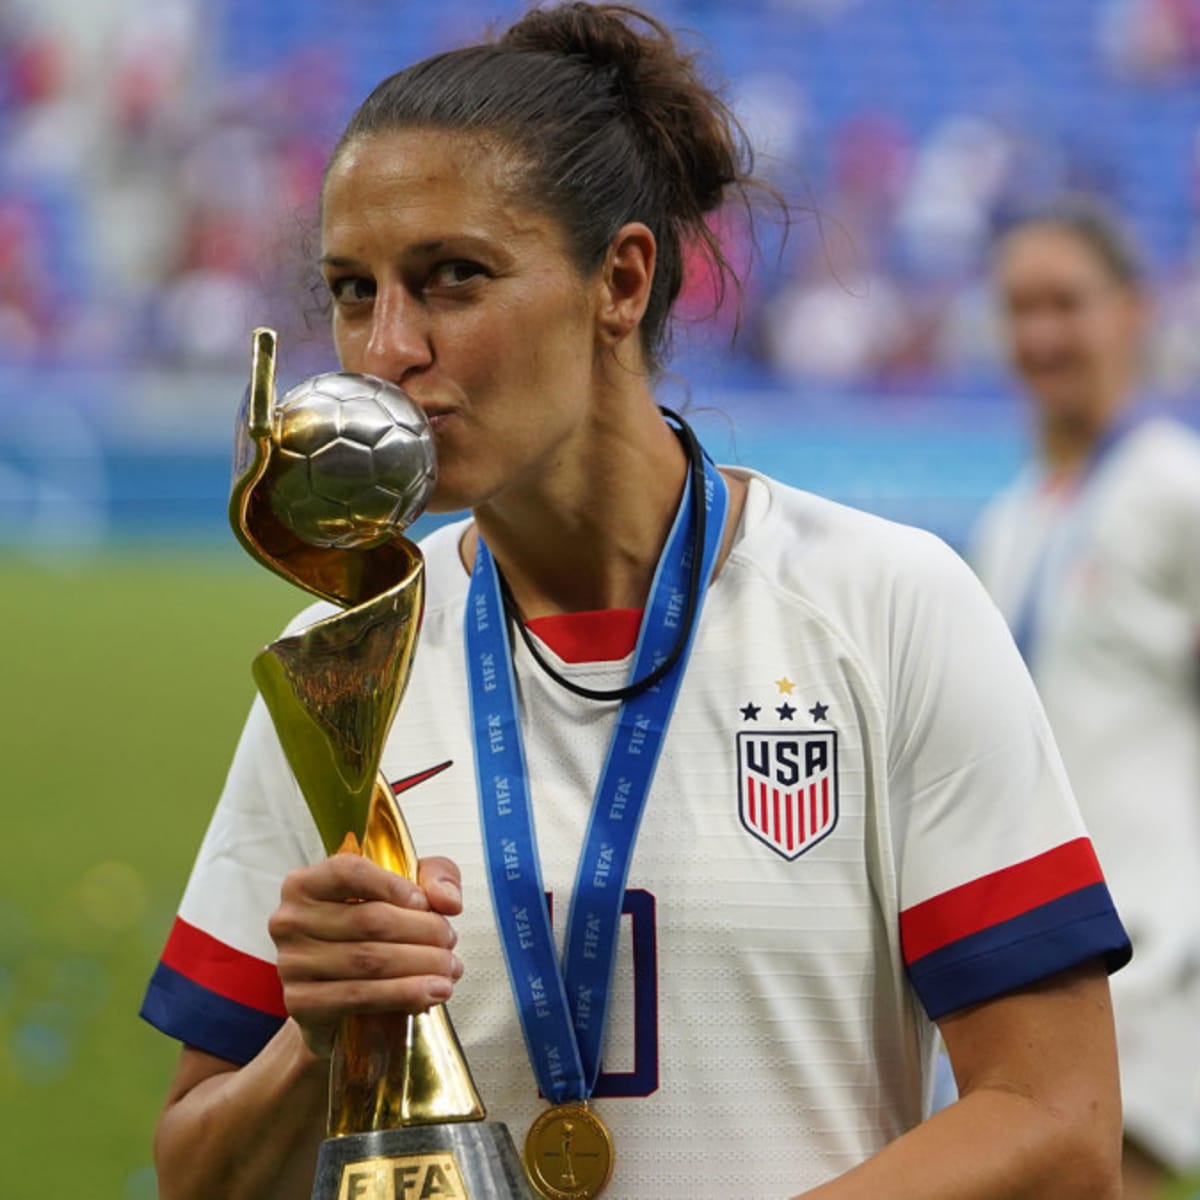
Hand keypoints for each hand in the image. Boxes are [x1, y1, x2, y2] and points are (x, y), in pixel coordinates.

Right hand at [268, 853, 464, 1057]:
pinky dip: (402, 995)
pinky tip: (429, 994)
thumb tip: (448, 900)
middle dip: (423, 932)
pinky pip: (359, 996)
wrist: (340, 998)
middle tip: (450, 942)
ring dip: (420, 966)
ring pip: (368, 960)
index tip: (427, 903)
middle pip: (369, 920)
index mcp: (307, 883)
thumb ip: (433, 877)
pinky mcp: (301, 1004)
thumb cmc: (370, 933)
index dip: (393, 884)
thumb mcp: (404, 890)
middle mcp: (290, 920)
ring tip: (449, 971)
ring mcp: (291, 964)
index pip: (348, 871)